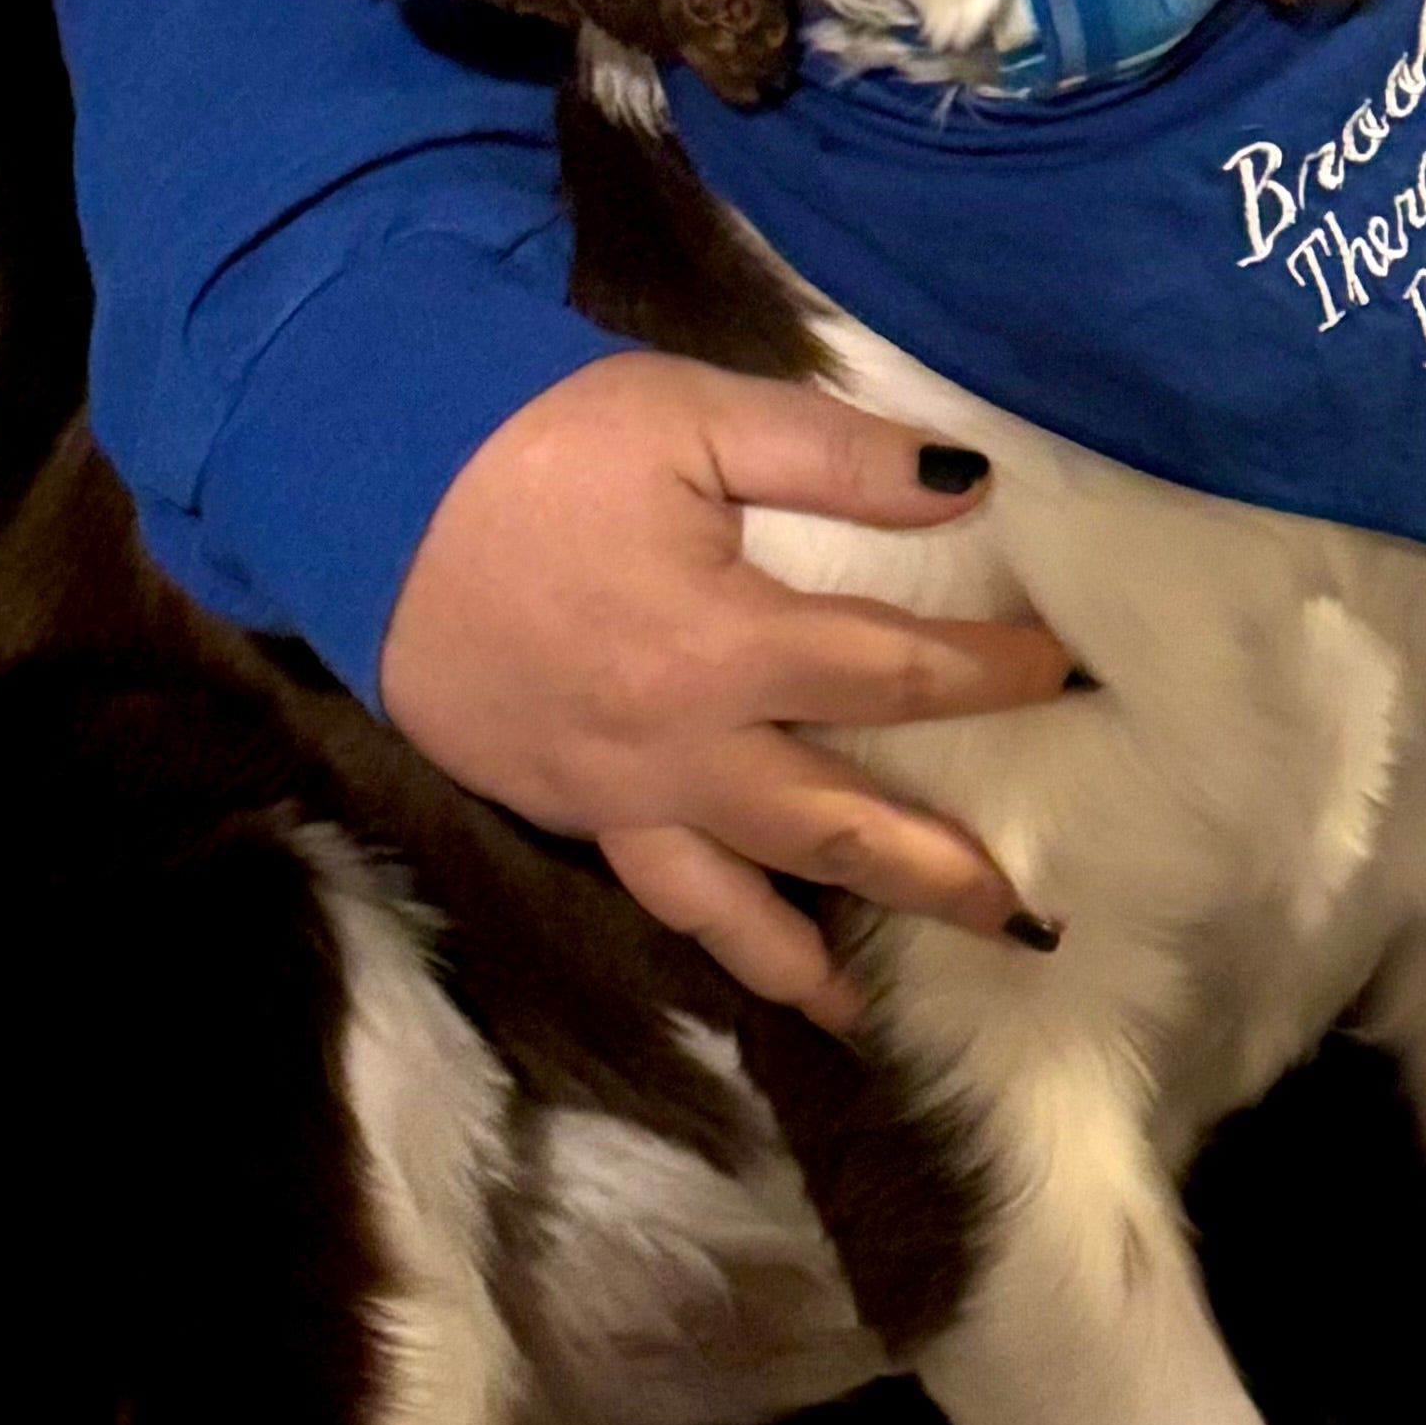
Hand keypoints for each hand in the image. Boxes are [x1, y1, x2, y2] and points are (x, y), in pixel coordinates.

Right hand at [378, 356, 1082, 1023]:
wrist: (359, 482)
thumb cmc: (535, 440)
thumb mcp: (696, 415)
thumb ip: (835, 454)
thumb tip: (969, 480)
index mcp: (723, 644)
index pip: (894, 676)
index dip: (989, 676)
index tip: (1065, 675)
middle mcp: (675, 747)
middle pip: (830, 828)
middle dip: (932, 874)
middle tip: (1024, 921)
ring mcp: (608, 791)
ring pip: (724, 899)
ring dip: (804, 955)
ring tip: (869, 1009)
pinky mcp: (554, 803)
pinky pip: (646, 887)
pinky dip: (704, 932)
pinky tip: (743, 957)